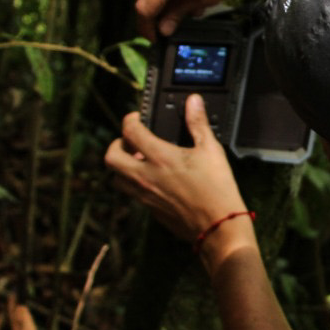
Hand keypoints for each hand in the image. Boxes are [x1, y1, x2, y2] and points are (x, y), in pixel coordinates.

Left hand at [104, 100, 255, 268]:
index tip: (136, 118)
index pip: (130, 131)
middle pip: (111, 156)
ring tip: (139, 161)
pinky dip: (134, 183)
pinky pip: (131, 194)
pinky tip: (153, 180)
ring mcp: (145, 195)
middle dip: (116, 144)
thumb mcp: (212, 150)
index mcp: (160, 157)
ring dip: (122, 166)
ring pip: (116, 178)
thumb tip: (193, 102)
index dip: (130, 120)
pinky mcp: (150, 210)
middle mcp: (146, 176)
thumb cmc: (217, 190)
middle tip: (130, 141)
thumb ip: (198, 124)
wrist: (218, 227)